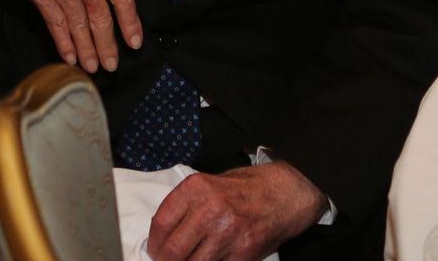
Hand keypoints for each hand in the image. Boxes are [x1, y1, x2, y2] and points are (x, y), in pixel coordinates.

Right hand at [0, 0, 141, 72]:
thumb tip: (107, 0)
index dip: (130, 23)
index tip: (134, 42)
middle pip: (102, 16)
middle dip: (107, 45)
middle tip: (111, 64)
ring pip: (79, 25)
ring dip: (87, 50)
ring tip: (92, 66)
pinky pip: (57, 24)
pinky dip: (64, 43)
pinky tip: (70, 56)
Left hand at [146, 160, 327, 260]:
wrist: (283, 192)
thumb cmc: (244, 187)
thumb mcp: (209, 183)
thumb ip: (187, 205)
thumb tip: (164, 232)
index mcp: (196, 188)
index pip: (162, 223)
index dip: (154, 242)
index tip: (155, 249)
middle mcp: (210, 210)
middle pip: (174, 250)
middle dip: (167, 260)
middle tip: (167, 260)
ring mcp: (228, 233)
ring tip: (189, 259)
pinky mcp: (244, 253)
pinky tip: (211, 260)